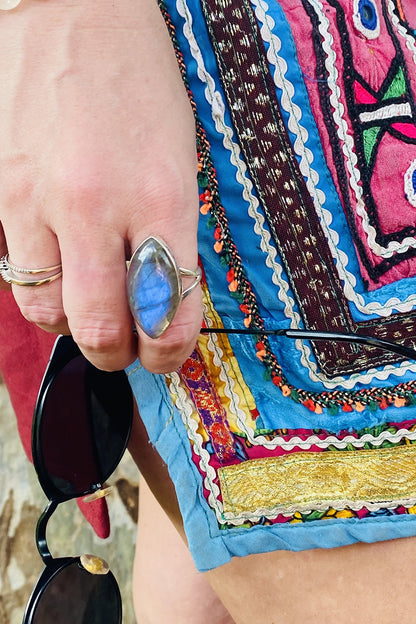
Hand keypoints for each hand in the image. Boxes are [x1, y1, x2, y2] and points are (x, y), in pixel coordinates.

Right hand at [0, 0, 201, 371]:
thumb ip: (170, 237)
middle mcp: (97, 205)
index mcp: (161, 195)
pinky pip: (16, 270)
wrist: (72, 12)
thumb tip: (160, 299)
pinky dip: (41, 284)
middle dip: (117, 354)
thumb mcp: (178, 161)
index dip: (170, 351)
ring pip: (46, 311)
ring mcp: (38, 200)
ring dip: (73, 323)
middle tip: (127, 347)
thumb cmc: (136, 84)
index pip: (166, 309)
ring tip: (90, 304)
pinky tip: (59, 264)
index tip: (168, 353)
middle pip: (99, 329)